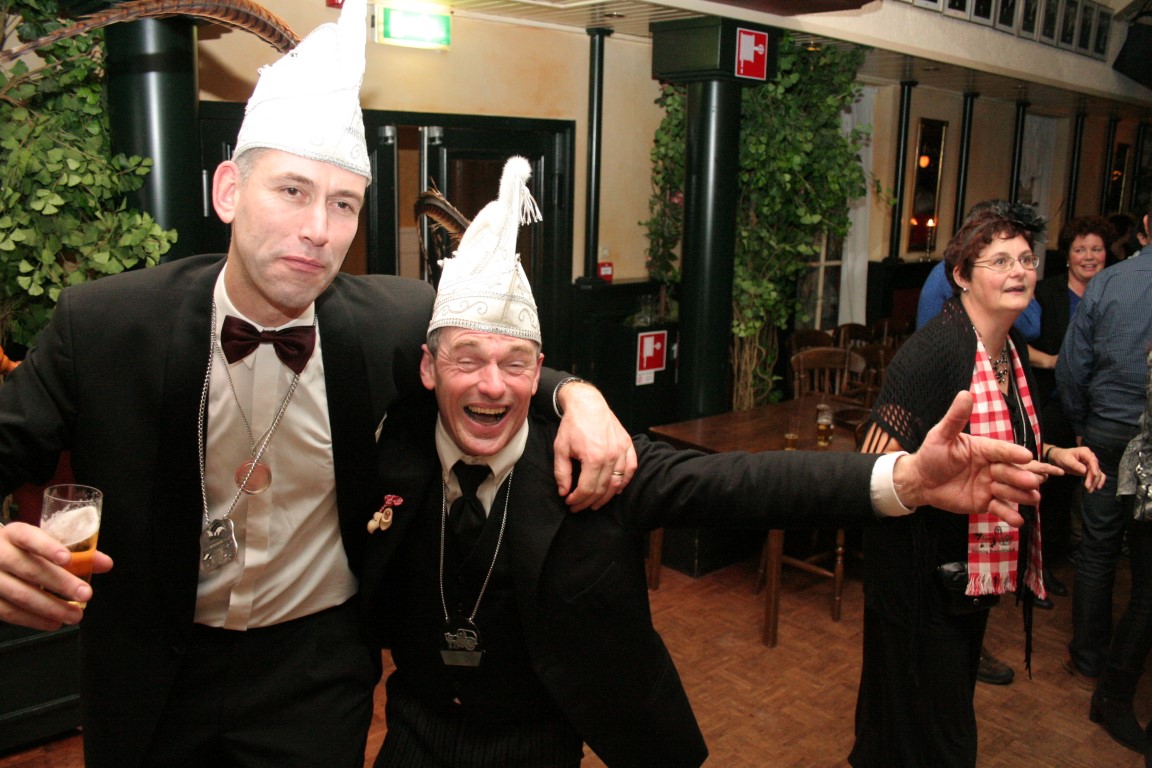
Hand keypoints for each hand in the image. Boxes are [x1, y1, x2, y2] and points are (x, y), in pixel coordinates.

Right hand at [0, 521, 112, 629]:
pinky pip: (9, 612)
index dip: (47, 547)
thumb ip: (76, 552)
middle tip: (85, 593)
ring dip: (51, 607)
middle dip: (60, 583)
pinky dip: (33, 619)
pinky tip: (53, 622)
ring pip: (19, 594)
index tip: (67, 558)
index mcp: (14, 534)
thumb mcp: (43, 544)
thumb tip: (105, 563)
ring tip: (74, 614)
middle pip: (29, 569)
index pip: (29, 537)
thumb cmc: (22, 552)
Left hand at [552, 381, 637, 510]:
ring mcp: (621, 450)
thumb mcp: (560, 449)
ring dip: (606, 497)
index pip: (587, 489)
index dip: (578, 499)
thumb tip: (564, 492)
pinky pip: (630, 469)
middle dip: (588, 501)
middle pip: (602, 489)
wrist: (587, 404)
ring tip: (595, 503)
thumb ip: (561, 472)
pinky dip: (625, 482)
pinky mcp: (627, 445)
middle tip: (578, 506)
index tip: (569, 502)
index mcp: (593, 457)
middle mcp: (611, 456)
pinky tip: (616, 490)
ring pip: (617, 483)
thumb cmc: (573, 425)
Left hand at [892, 392, 1056, 526]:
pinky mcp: (986, 502)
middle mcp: (991, 466)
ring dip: (1022, 495)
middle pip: (1011, 471)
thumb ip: (955, 418)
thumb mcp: (941, 435)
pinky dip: (1009, 514)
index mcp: (984, 448)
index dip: (1013, 453)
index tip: (1026, 456)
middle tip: (1031, 482)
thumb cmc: (931, 455)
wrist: (921, 481)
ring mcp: (990, 485)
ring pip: (1011, 490)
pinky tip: (1017, 520)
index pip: (1002, 450)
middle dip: (1022, 477)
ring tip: (1032, 499)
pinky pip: (1000, 508)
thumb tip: (965, 393)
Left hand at [1047, 445, 1105, 491]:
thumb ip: (1075, 465)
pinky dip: (1098, 481)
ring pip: (1098, 473)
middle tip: (1088, 487)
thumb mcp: (1066, 460)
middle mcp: (1090, 457)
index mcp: (1085, 452)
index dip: (1095, 468)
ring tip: (1090, 490)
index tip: (1096, 475)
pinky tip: (1097, 487)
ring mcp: (1091, 464)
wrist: (1059, 457)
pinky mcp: (1090, 470)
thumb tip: (1084, 471)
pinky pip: (1098, 476)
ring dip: (1095, 482)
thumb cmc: (1062, 457)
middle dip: (1093, 479)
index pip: (1093, 460)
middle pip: (1096, 469)